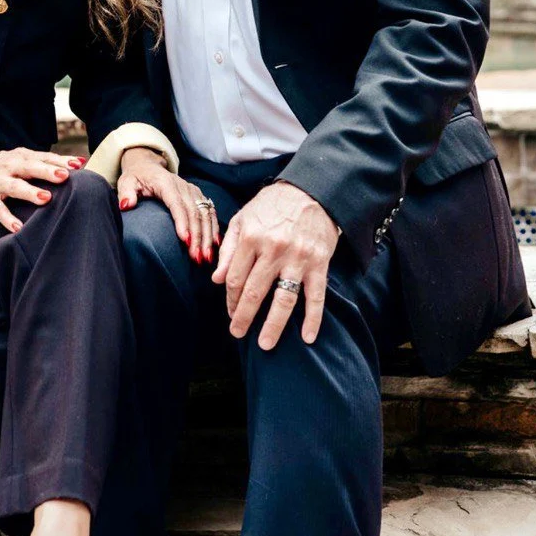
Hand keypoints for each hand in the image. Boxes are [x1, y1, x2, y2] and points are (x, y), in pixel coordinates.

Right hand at [0, 146, 85, 232]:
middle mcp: (10, 167)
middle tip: (66, 175)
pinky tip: (17, 228)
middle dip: (48, 171)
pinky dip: (7, 218)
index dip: (61, 160)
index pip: (43, 157)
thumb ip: (39, 164)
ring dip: (30, 192)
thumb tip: (71, 169)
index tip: (80, 163)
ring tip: (45, 199)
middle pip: (31, 167)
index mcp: (20, 157)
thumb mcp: (16, 161)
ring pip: (14, 186)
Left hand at [117, 147, 218, 264]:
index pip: (176, 204)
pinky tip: (214, 244)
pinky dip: (213, 228)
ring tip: (206, 257)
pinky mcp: (198, 196)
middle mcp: (183, 186)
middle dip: (197, 236)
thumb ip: (126, 192)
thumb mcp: (126, 182)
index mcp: (166, 184)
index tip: (185, 240)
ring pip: (205, 214)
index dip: (182, 222)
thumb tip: (127, 205)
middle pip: (194, 212)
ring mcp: (193, 191)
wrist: (148, 167)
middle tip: (197, 257)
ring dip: (207, 236)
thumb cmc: (137, 177)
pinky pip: (210, 212)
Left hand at [213, 181, 338, 349]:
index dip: (229, 299)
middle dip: (243, 317)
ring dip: (273, 325)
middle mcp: (272, 249)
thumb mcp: (243, 218)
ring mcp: (297, 258)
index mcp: (250, 237)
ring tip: (265, 345)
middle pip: (253, 292)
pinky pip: (316, 296)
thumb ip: (228, 248)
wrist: (311, 191)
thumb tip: (216, 279)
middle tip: (237, 334)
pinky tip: (307, 337)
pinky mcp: (319, 263)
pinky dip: (313, 319)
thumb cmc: (272, 205)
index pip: (234, 278)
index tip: (230, 312)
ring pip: (282, 299)